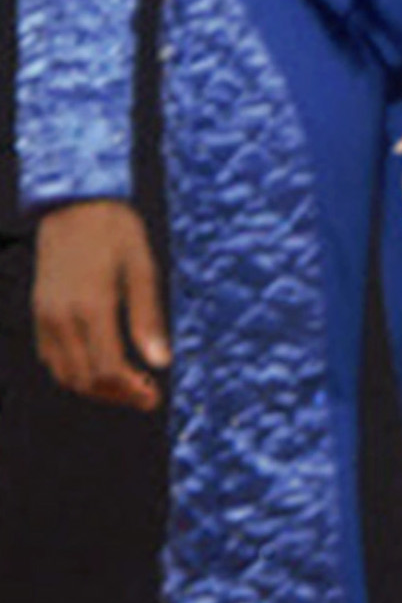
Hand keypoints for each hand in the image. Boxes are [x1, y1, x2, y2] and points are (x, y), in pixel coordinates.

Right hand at [29, 200, 168, 406]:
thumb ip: (148, 318)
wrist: (74, 205)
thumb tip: (161, 362)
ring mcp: (45, 315)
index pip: (108, 369)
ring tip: (127, 385)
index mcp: (92, 306)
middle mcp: (62, 316)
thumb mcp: (143, 268)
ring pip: (65, 373)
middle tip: (146, 396)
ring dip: (95, 387)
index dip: (132, 391)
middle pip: (85, 378)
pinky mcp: (39, 311)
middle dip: (116, 395)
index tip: (154, 398)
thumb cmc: (116, 232)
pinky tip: (100, 366)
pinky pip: (52, 356)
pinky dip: (74, 371)